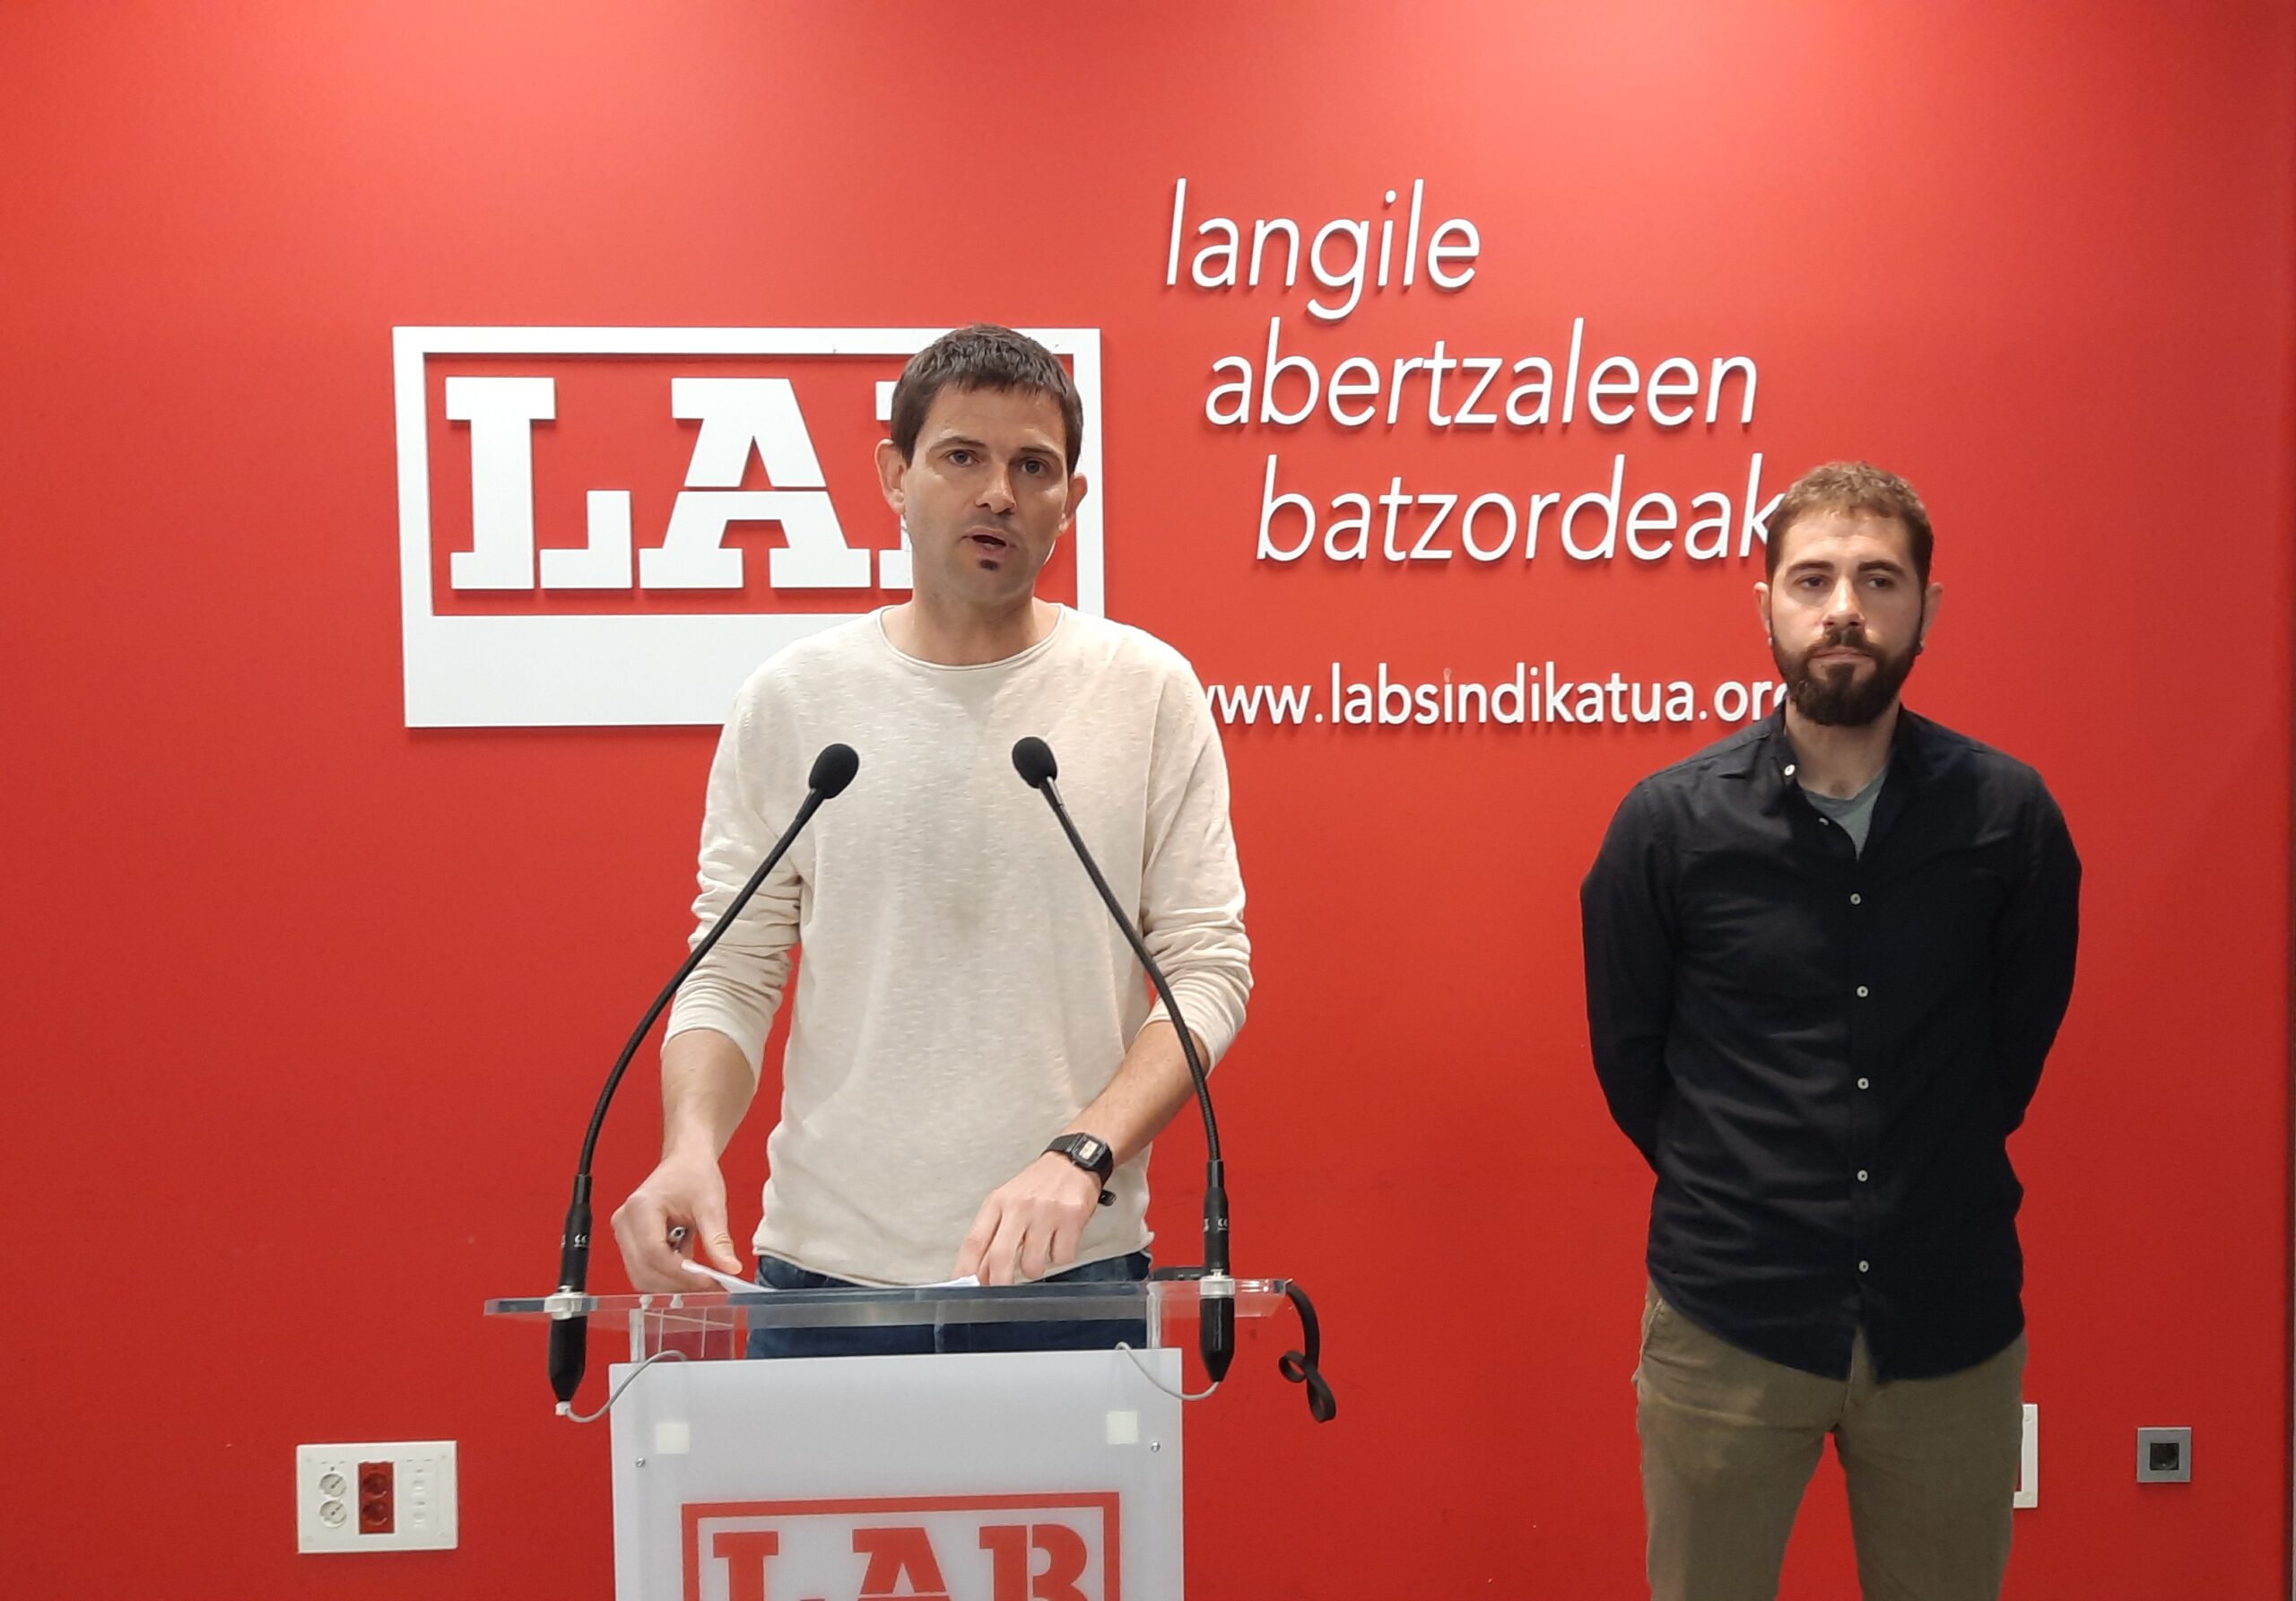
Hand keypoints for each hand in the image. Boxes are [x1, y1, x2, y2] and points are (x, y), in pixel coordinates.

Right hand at [609, 1148, 743, 1292]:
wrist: (685, 1161)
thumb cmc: (694, 1174)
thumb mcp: (711, 1205)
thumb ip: (718, 1239)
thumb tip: (730, 1269)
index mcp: (641, 1208)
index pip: (655, 1254)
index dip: (682, 1273)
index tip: (710, 1282)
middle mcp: (625, 1222)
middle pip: (645, 1270)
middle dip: (678, 1283)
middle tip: (711, 1285)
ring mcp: (624, 1233)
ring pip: (642, 1276)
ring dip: (673, 1283)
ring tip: (702, 1276)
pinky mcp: (630, 1242)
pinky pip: (644, 1270)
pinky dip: (668, 1276)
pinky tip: (689, 1265)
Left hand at [954, 1153, 1103, 1285]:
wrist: (1073, 1162)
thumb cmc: (1037, 1186)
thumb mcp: (1007, 1203)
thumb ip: (992, 1237)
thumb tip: (980, 1275)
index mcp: (998, 1202)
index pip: (974, 1241)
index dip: (965, 1268)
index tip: (963, 1285)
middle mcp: (1019, 1207)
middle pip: (1000, 1257)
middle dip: (999, 1282)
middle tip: (1002, 1288)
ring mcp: (1046, 1213)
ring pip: (1032, 1265)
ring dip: (1034, 1270)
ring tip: (1038, 1253)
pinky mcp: (1071, 1219)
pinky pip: (1061, 1258)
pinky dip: (1059, 1257)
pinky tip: (1058, 1241)